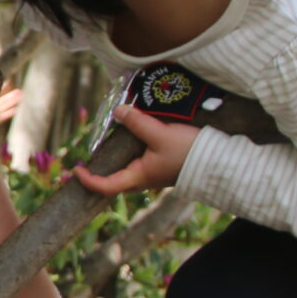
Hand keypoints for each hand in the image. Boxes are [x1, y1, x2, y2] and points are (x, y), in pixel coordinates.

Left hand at [73, 105, 198, 196]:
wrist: (219, 160)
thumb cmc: (188, 151)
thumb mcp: (160, 134)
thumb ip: (138, 122)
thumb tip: (118, 111)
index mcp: (139, 176)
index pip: (106, 186)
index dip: (88, 180)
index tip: (76, 169)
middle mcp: (145, 179)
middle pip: (116, 180)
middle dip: (101, 171)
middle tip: (91, 157)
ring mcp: (155, 174)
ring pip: (130, 170)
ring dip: (118, 159)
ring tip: (111, 139)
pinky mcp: (165, 166)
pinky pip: (142, 161)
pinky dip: (134, 151)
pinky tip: (135, 135)